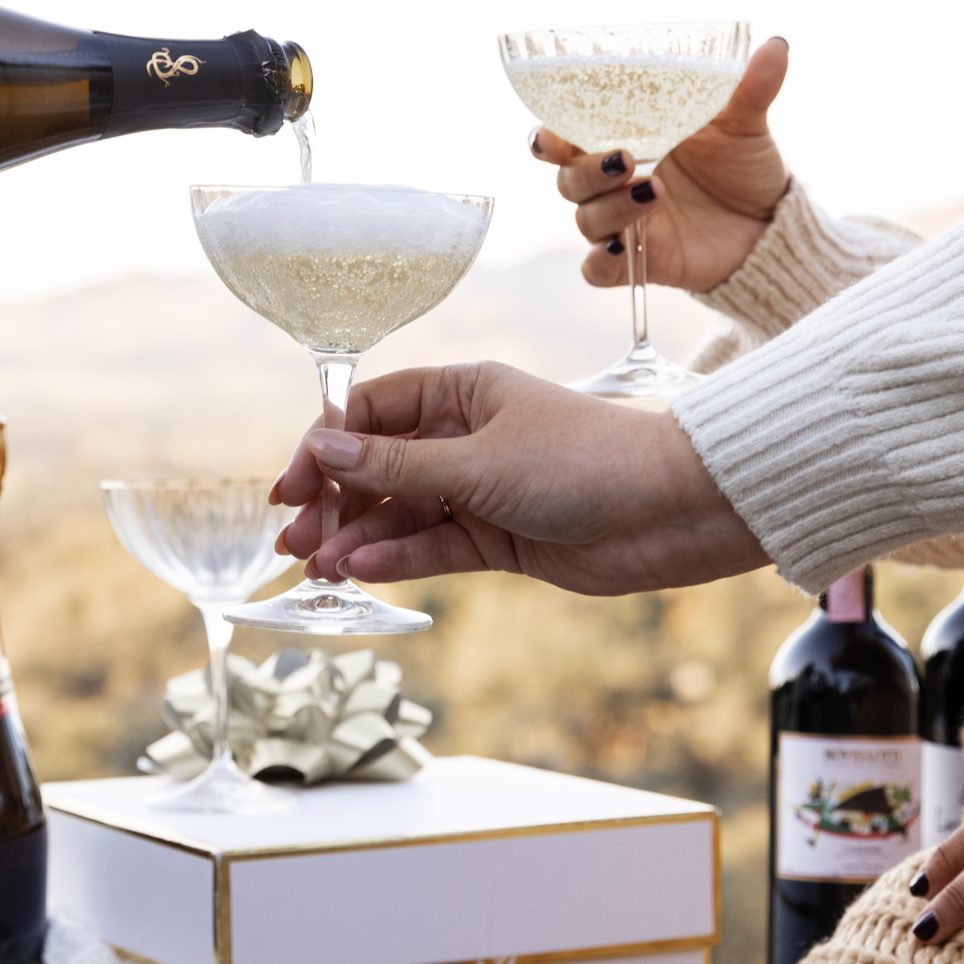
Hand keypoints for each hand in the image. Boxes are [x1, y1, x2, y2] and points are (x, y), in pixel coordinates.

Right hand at [270, 361, 767, 593]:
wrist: (672, 512)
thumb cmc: (587, 461)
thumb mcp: (480, 460)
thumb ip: (397, 464)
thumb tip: (321, 448)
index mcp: (462, 392)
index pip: (370, 412)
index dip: (325, 446)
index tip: (291, 484)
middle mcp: (464, 437)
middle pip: (377, 468)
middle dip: (334, 503)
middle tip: (295, 541)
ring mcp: (479, 489)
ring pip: (400, 513)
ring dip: (359, 538)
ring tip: (321, 569)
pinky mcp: (497, 537)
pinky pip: (432, 547)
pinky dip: (398, 559)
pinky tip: (364, 571)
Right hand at [531, 36, 790, 293]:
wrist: (769, 227)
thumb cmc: (742, 168)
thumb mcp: (745, 126)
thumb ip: (750, 89)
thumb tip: (776, 44)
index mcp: (624, 141)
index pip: (567, 138)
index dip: (548, 137)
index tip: (551, 134)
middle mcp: (613, 184)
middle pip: (568, 180)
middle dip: (585, 170)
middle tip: (624, 159)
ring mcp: (624, 223)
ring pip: (585, 219)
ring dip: (610, 206)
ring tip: (654, 190)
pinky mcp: (639, 262)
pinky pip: (597, 270)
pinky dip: (601, 261)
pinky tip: (622, 247)